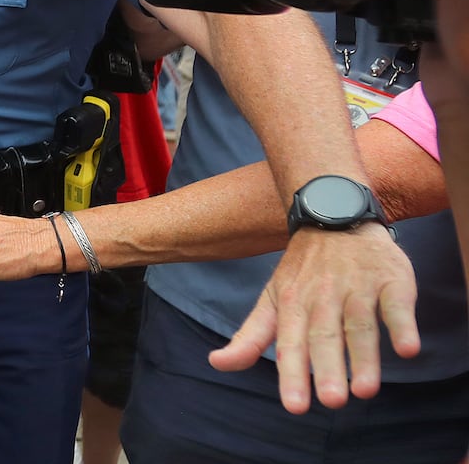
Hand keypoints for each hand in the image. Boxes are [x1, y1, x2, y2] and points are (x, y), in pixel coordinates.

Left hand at [208, 224, 418, 413]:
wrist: (334, 216)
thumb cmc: (302, 272)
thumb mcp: (271, 300)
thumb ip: (249, 336)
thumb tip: (216, 363)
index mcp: (292, 305)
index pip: (290, 344)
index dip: (292, 376)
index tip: (295, 407)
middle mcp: (323, 297)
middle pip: (324, 337)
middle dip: (327, 369)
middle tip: (333, 401)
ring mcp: (357, 287)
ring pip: (359, 325)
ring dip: (364, 358)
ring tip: (365, 390)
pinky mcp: (390, 279)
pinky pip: (396, 304)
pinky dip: (402, 325)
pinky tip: (407, 349)